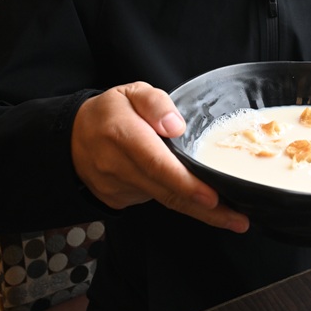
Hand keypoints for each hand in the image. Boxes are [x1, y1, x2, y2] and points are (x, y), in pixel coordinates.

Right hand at [71, 82, 248, 232]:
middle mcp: (118, 165)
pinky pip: (155, 201)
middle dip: (205, 209)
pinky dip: (181, 204)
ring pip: (164, 200)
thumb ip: (155, 103)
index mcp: (122, 134)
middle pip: (166, 191)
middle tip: (238, 218)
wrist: (72, 138)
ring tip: (233, 216)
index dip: (184, 183)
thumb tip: (175, 126)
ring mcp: (118, 187)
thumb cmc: (109, 113)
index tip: (210, 196)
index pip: (156, 163)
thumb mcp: (131, 92)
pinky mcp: (120, 200)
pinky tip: (205, 206)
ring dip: (199, 211)